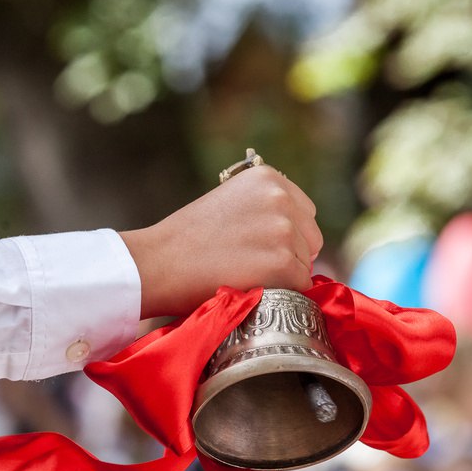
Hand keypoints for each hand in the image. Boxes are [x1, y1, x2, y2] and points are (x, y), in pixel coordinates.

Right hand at [120, 164, 321, 317]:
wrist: (159, 262)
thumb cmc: (185, 239)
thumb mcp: (229, 202)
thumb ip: (263, 208)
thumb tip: (297, 232)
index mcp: (267, 178)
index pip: (304, 211)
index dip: (286, 234)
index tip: (259, 247)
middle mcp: (281, 198)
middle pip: (312, 237)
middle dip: (291, 254)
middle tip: (252, 265)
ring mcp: (285, 231)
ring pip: (306, 263)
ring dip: (283, 274)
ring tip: (244, 274)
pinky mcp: (284, 263)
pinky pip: (300, 286)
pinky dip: (280, 292)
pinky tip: (250, 286)